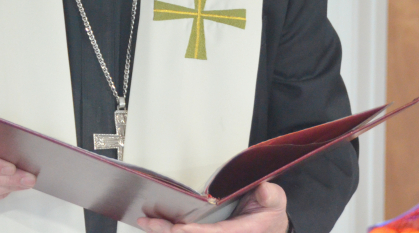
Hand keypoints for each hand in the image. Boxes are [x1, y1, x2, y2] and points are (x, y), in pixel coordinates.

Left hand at [138, 182, 287, 232]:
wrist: (269, 226)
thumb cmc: (269, 213)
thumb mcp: (275, 201)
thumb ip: (270, 196)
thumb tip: (263, 190)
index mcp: (240, 232)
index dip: (198, 232)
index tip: (180, 229)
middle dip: (169, 232)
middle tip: (148, 223)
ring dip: (165, 231)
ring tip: (144, 222)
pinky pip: (188, 232)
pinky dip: (170, 229)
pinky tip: (153, 223)